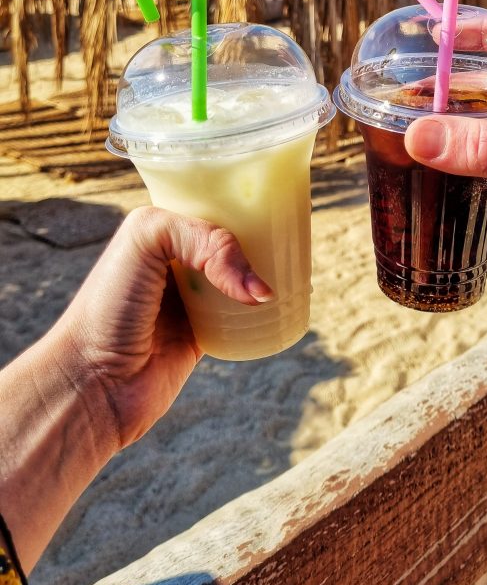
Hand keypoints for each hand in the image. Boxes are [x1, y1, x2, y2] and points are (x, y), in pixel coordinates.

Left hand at [55, 207, 272, 449]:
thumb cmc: (108, 305)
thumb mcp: (146, 241)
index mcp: (158, 230)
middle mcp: (174, 261)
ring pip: (240, 276)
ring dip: (264, 273)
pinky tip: (279, 304)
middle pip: (229, 240)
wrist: (93, 382)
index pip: (208, 205)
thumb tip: (257, 287)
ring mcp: (190, 298)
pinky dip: (261, 312)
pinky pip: (242, 317)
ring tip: (294, 271)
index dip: (239, 202)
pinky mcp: (203, 335)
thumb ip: (201, 239)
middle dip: (261, 237)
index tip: (271, 204)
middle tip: (290, 238)